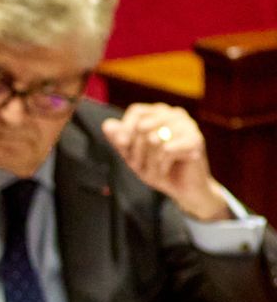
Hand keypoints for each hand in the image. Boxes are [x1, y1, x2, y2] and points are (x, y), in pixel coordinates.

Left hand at [100, 103, 228, 220]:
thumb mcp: (133, 155)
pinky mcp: (195, 140)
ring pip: (153, 139)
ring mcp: (188, 125)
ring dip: (148, 161)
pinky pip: (166, 150)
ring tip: (154, 170)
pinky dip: (161, 166)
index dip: (126, 129)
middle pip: (142, 126)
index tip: (122, 145)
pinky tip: (166, 170)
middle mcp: (175, 114)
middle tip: (139, 166)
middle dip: (136, 151)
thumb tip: (106, 125)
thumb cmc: (158, 168)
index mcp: (159, 113)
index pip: (137, 112)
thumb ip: (120, 140)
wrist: (184, 189)